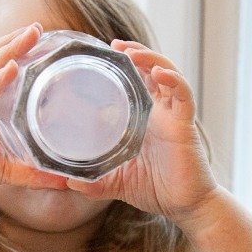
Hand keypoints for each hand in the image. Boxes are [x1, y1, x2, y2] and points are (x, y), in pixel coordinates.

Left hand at [65, 40, 217, 221]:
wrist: (185, 207)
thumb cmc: (156, 189)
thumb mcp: (117, 182)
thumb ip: (94, 180)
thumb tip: (66, 181)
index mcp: (145, 119)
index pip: (135, 82)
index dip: (123, 65)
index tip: (104, 53)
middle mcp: (160, 112)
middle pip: (150, 71)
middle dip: (135, 53)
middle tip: (115, 44)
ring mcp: (173, 116)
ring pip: (167, 75)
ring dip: (151, 59)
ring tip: (132, 52)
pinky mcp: (185, 125)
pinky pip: (183, 95)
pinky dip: (173, 81)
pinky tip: (159, 73)